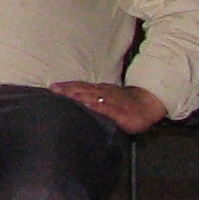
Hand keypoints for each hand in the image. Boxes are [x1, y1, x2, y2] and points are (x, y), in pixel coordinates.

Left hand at [53, 80, 167, 136]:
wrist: (146, 104)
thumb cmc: (123, 102)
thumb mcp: (106, 97)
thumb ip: (91, 98)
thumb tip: (71, 99)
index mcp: (99, 90)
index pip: (81, 87)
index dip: (67, 87)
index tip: (52, 87)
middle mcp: (104, 93)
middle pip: (84, 90)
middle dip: (69, 90)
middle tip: (54, 90)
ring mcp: (113, 102)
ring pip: (95, 97)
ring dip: (81, 95)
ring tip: (68, 96)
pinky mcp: (122, 113)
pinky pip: (109, 109)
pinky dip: (98, 106)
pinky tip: (89, 106)